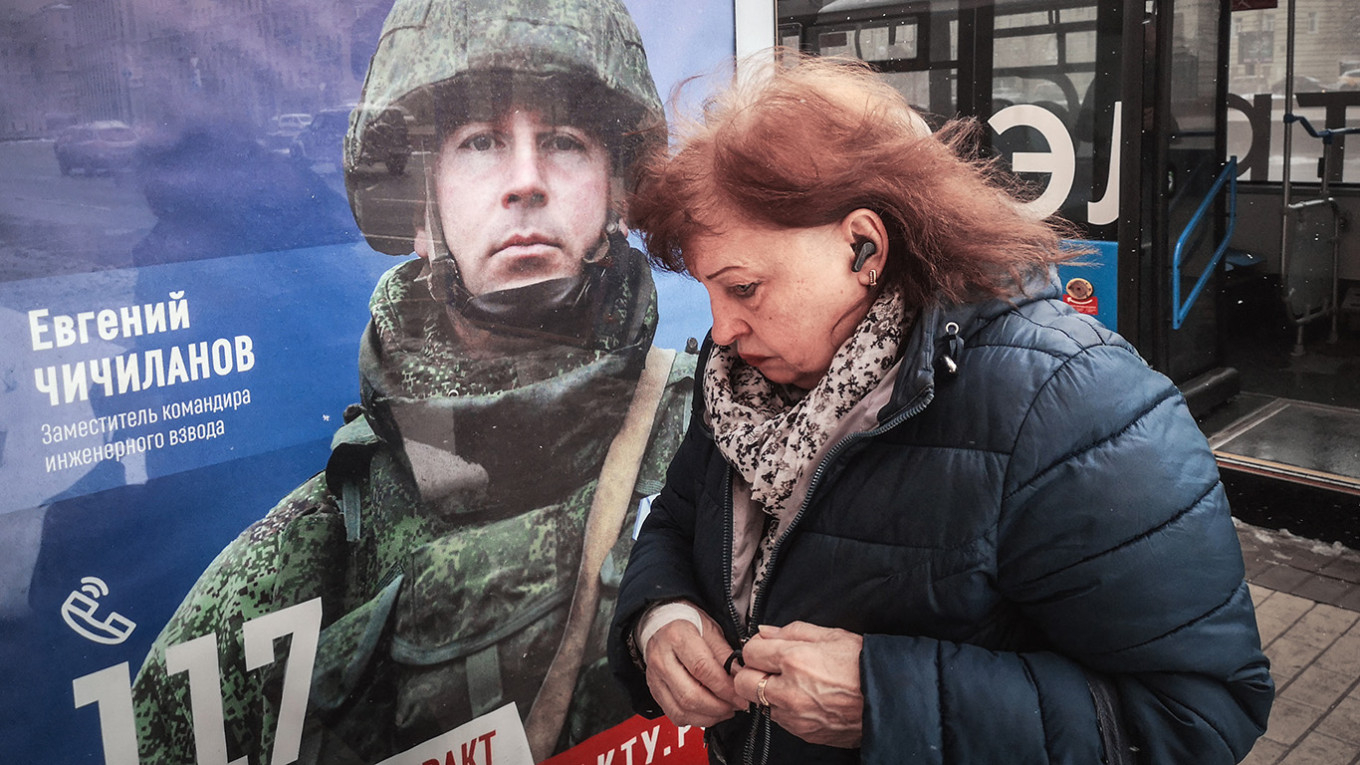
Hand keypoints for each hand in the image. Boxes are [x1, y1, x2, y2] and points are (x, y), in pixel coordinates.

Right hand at [643, 607, 743, 726]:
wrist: (661, 624)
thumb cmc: (688, 625)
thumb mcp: (711, 630)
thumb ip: (725, 655)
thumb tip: (741, 678)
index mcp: (677, 637)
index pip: (703, 669)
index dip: (725, 688)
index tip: (741, 696)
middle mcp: (661, 659)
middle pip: (690, 695)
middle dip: (718, 707)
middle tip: (736, 706)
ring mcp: (655, 677)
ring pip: (681, 710)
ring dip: (709, 717)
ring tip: (726, 710)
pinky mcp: (655, 691)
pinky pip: (674, 715)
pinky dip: (696, 720)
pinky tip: (710, 712)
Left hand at [734, 621, 864, 747]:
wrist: (890, 700)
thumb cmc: (863, 664)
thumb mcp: (832, 635)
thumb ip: (792, 631)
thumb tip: (764, 632)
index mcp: (794, 660)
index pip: (750, 652)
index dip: (757, 647)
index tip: (765, 648)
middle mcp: (789, 691)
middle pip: (743, 682)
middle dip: (752, 672)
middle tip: (768, 667)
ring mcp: (795, 715)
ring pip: (760, 703)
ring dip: (768, 692)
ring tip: (793, 684)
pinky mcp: (803, 732)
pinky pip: (780, 719)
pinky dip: (785, 709)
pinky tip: (805, 699)